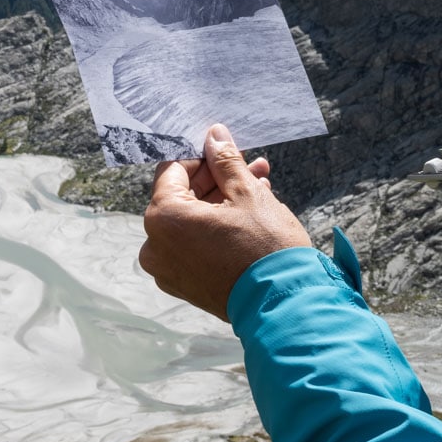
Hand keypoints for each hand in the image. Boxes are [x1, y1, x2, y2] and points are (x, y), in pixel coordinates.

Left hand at [138, 123, 312, 321]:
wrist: (286, 306)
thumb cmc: (265, 247)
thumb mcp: (247, 193)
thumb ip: (225, 161)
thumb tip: (213, 135)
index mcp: (164, 219)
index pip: (171, 171)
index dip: (200, 156)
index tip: (224, 150)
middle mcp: (156, 246)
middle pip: (181, 197)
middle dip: (217, 179)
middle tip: (249, 166)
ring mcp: (168, 270)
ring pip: (192, 222)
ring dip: (222, 202)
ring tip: (260, 186)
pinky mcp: (185, 285)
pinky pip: (194, 245)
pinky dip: (216, 228)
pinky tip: (249, 213)